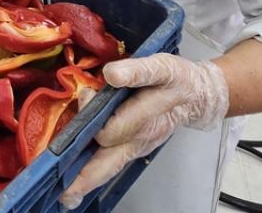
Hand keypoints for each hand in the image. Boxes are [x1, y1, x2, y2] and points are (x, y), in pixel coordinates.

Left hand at [59, 53, 228, 208]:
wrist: (198, 97)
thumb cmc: (176, 79)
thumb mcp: (161, 66)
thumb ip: (136, 70)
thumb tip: (111, 74)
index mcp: (148, 113)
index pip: (116, 124)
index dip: (93, 118)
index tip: (83, 101)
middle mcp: (142, 135)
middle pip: (110, 156)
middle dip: (85, 171)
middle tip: (63, 187)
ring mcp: (138, 146)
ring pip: (110, 167)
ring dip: (87, 181)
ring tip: (67, 197)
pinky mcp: (135, 150)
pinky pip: (112, 166)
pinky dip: (94, 177)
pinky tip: (78, 188)